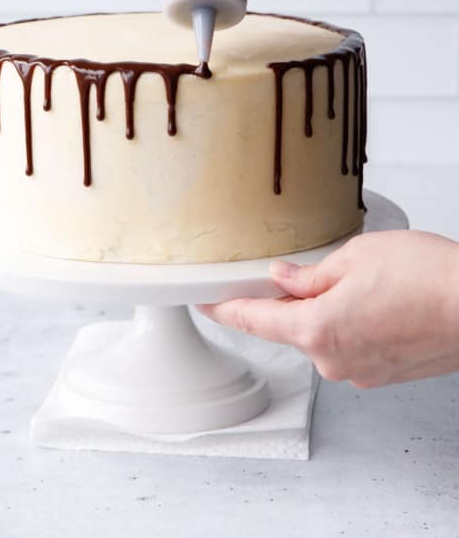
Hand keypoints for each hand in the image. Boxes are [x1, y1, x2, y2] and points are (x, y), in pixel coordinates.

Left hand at [198, 230, 458, 387]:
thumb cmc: (426, 279)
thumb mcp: (354, 258)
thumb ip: (309, 274)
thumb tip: (282, 279)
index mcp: (316, 330)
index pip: (253, 321)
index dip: (223, 309)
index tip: (203, 303)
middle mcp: (333, 360)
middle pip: (290, 327)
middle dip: (291, 300)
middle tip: (308, 267)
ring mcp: (360, 371)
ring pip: (323, 335)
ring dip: (326, 310)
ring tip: (361, 281)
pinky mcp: (383, 373)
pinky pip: (350, 345)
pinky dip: (350, 324)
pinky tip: (376, 301)